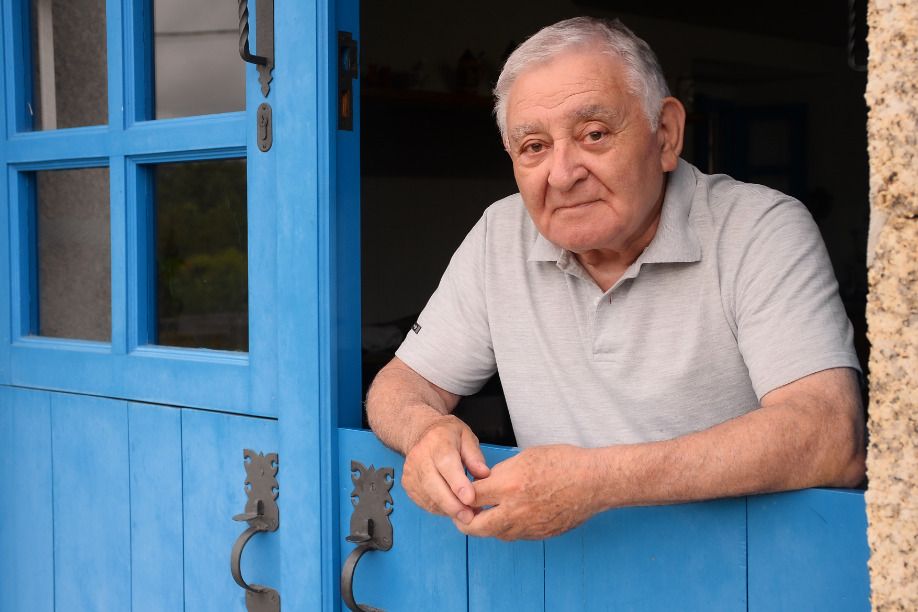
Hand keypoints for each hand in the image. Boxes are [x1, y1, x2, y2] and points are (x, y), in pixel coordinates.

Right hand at [402, 415, 490, 523]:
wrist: (421, 434)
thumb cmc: (448, 436)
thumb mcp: (466, 437)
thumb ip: (475, 456)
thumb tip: (484, 474)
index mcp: (438, 442)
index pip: (446, 465)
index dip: (458, 484)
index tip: (470, 499)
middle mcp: (420, 457)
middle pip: (434, 486)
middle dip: (453, 505)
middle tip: (470, 517)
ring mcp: (411, 473)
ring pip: (429, 498)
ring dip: (448, 509)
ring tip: (466, 512)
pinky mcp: (408, 486)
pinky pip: (425, 503)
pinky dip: (440, 509)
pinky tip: (452, 506)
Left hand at [455, 445, 598, 540]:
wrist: (593, 482)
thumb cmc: (563, 462)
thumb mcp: (525, 457)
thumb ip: (500, 473)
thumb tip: (483, 484)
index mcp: (510, 485)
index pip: (471, 496)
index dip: (461, 494)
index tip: (460, 491)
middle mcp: (516, 510)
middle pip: (475, 526)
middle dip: (463, 520)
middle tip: (462, 513)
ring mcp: (528, 526)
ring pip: (495, 534)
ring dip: (485, 526)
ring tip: (484, 513)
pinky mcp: (540, 535)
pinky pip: (515, 536)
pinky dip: (506, 528)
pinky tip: (510, 516)